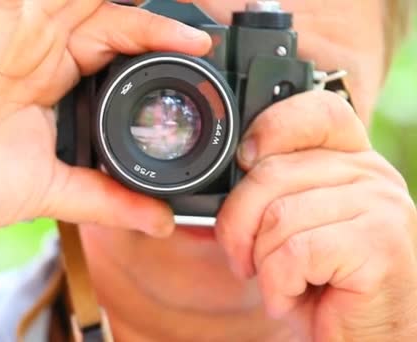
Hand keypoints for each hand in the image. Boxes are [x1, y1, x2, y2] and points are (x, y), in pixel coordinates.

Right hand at [0, 0, 211, 235]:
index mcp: (56, 76)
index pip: (119, 40)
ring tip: (183, 15)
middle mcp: (39, 47)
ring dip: (130, 2)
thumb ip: (107, 200)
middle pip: (109, 10)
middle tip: (210, 17)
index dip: (160, 38)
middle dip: (158, 12)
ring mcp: (14, 32)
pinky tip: (110, 0)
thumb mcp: (55, 191)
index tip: (202, 49)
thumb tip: (158, 222)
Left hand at [216, 91, 416, 340]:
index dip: (269, 129)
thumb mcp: (288, 224)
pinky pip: (294, 252)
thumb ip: (269, 189)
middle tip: (245, 257)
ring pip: (278, 217)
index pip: (314, 111)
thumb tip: (224, 168)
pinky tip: (298, 296)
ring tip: (283, 280)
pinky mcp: (380, 244)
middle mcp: (373, 173)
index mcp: (351, 159)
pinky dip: (280, 284)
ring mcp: (382, 206)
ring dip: (263, 263)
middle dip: (238, 224)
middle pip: (271, 172)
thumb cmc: (319, 281)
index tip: (244, 160)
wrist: (362, 338)